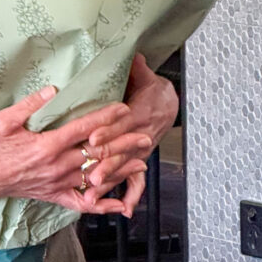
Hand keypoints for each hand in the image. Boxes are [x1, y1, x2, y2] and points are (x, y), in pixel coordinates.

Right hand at [0, 86, 152, 216]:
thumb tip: (54, 89)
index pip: (84, 129)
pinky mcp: (53, 196)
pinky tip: (119, 205)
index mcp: (46, 145)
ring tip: (142, 163)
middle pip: (97, 154)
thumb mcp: (6, 119)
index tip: (124, 108)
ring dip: (120, 171)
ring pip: (95, 178)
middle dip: (123, 144)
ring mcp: (56, 183)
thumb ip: (32, 104)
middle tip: (145, 136)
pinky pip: (81, 203)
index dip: (106, 118)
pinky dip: (102, 205)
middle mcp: (55, 166)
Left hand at [85, 53, 178, 216]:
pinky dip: (131, 195)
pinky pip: (135, 180)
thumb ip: (136, 67)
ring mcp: (139, 150)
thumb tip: (132, 52)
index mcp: (138, 113)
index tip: (93, 138)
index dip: (108, 131)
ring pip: (124, 168)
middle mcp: (140, 135)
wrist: (171, 104)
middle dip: (106, 164)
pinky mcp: (138, 159)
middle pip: (121, 151)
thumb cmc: (153, 90)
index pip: (121, 123)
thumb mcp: (145, 75)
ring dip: (111, 181)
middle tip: (91, 176)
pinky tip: (124, 210)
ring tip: (94, 193)